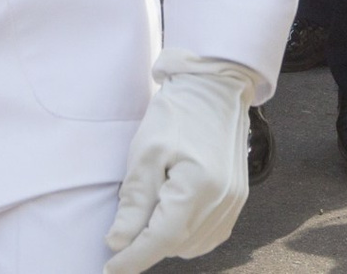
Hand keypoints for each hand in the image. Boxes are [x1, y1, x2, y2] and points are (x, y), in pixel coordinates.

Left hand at [103, 52, 255, 273]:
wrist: (213, 90)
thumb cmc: (177, 114)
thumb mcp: (145, 154)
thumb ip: (134, 203)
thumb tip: (118, 243)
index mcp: (198, 188)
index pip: (160, 240)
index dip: (133, 258)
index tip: (109, 268)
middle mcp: (222, 202)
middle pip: (176, 245)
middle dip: (146, 244)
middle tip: (124, 228)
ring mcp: (234, 203)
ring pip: (192, 245)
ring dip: (167, 240)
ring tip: (150, 212)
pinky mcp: (237, 201)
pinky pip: (208, 236)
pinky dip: (186, 235)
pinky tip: (171, 216)